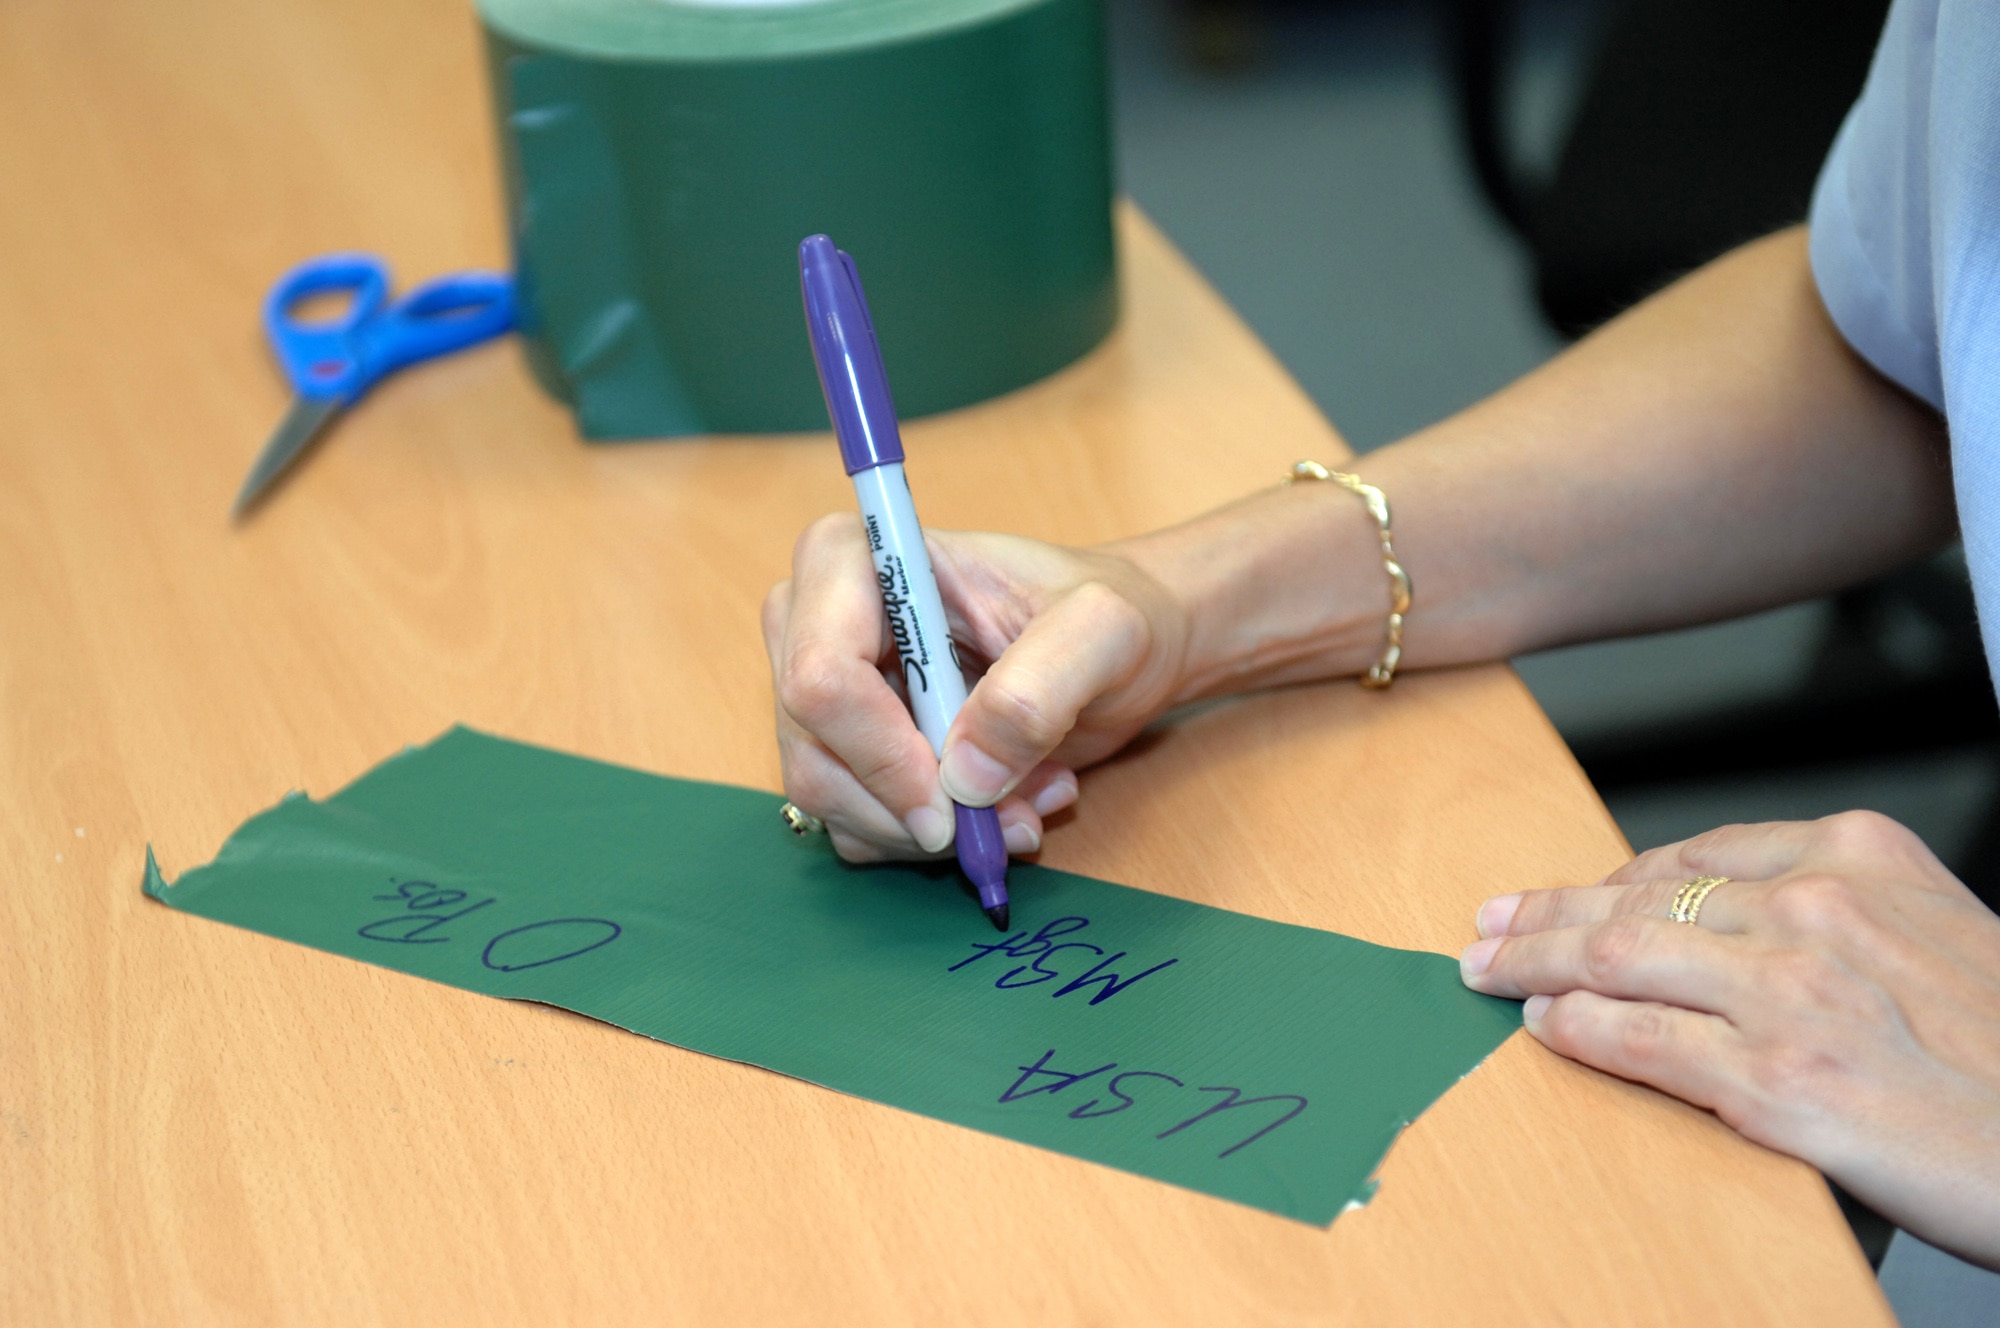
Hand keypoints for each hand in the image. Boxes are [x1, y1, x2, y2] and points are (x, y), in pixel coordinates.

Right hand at [762, 515, 1189, 862]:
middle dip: (912, 805)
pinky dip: (928, 840)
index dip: (881, 753)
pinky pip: (854, 824)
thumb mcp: (1102, 629)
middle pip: (813, 748)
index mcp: (855, 560)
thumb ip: (1040, 688)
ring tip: (1025, 802)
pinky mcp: (841, 748)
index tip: (956, 801)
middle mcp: (814, 619)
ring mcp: (820, 689)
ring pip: (828, 796)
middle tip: (1011, 818)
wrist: (1112, 649)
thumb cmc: (1103, 616)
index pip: (821, 674)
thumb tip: (964, 776)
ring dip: (932, 829)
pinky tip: (997, 807)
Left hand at [1458, 811, 1999, 1268]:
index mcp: (1860, 856)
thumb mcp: (1937, 935)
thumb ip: (1842, 914)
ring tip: (1485, 968)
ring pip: (1618, 954)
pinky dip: (1576, 1027)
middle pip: (1638, 896)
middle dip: (1546, 910)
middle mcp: (1817, 909)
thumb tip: (1733, 921)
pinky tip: (1541, 1024)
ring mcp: (1790, 992)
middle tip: (1487, 920)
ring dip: (1531, 959)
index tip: (1566, 891)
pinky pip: (1639, 1039)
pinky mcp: (1776, 1079)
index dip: (1610, 876)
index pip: (1693, 856)